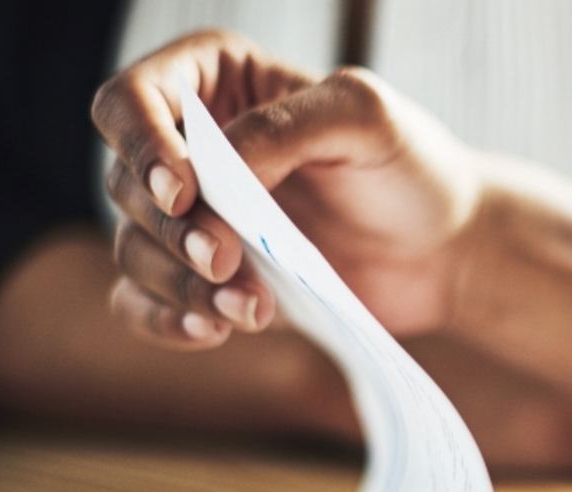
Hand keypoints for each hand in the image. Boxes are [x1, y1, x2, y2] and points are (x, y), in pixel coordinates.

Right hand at [93, 29, 481, 347]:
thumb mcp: (367, 118)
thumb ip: (286, 126)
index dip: (141, 144)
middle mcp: (191, 146)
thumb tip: (210, 169)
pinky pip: (143, 302)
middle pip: (124, 183)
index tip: (184, 190)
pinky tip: (214, 329)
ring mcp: (196, 216)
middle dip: (170, 228)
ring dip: (180, 283)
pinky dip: (168, 319)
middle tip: (225, 258)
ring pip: (133, 247)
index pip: (129, 100)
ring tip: (251, 306)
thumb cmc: (412, 168)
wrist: (447, 248)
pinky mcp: (205, 277)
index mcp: (217, 82)